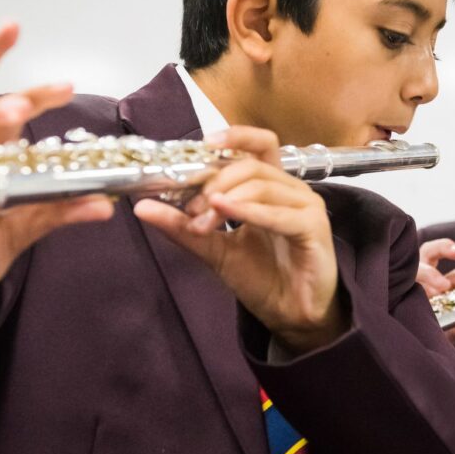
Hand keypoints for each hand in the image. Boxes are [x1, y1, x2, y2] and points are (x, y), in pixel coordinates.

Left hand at [132, 126, 346, 354]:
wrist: (289, 315)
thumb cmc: (262, 278)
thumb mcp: (213, 248)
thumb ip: (181, 226)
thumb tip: (140, 206)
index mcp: (271, 187)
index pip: (258, 144)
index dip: (233, 137)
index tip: (201, 146)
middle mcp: (291, 190)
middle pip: (251, 165)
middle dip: (215, 182)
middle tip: (191, 208)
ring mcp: (307, 206)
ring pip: (262, 186)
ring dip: (226, 200)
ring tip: (202, 223)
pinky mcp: (314, 228)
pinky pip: (279, 213)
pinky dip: (250, 211)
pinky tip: (225, 212)